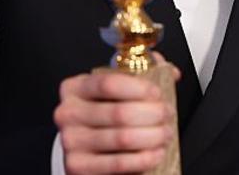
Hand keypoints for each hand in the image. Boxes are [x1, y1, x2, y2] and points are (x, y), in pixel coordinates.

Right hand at [53, 57, 179, 174]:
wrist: (89, 154)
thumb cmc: (106, 118)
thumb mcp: (116, 93)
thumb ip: (141, 76)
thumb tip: (171, 73)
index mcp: (74, 88)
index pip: (108, 83)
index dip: (139, 88)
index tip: (158, 94)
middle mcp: (68, 113)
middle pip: (119, 112)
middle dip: (153, 114)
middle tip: (167, 115)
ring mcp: (71, 141)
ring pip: (122, 138)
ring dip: (153, 136)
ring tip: (165, 134)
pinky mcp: (78, 166)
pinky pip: (119, 163)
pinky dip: (144, 159)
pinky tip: (156, 153)